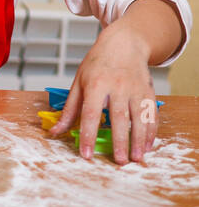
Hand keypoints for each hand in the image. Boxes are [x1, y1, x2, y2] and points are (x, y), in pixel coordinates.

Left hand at [50, 25, 156, 162]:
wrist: (123, 44)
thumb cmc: (97, 64)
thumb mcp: (78, 82)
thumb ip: (69, 109)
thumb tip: (55, 131)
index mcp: (95, 85)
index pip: (90, 114)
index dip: (87, 135)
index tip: (86, 154)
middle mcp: (117, 87)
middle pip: (118, 118)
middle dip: (120, 141)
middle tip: (118, 161)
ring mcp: (135, 89)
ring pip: (139, 118)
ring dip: (138, 140)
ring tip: (135, 158)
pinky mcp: (149, 92)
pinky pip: (151, 115)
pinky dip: (151, 131)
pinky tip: (147, 145)